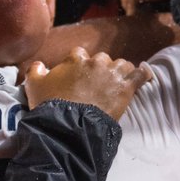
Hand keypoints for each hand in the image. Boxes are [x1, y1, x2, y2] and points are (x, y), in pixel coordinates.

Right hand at [24, 47, 151, 119]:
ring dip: (119, 72)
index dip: (79, 64)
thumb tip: (38, 65)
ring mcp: (113, 73)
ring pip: (121, 64)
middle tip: (96, 84)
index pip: (79, 54)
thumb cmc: (50, 106)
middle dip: (99, 69)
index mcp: (76, 59)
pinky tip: (145, 75)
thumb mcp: (34, 86)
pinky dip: (143, 74)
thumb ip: (35, 71)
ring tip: (116, 83)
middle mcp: (96, 62)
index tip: (77, 76)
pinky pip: (140, 74)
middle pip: (101, 59)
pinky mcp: (126, 88)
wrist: (69, 126)